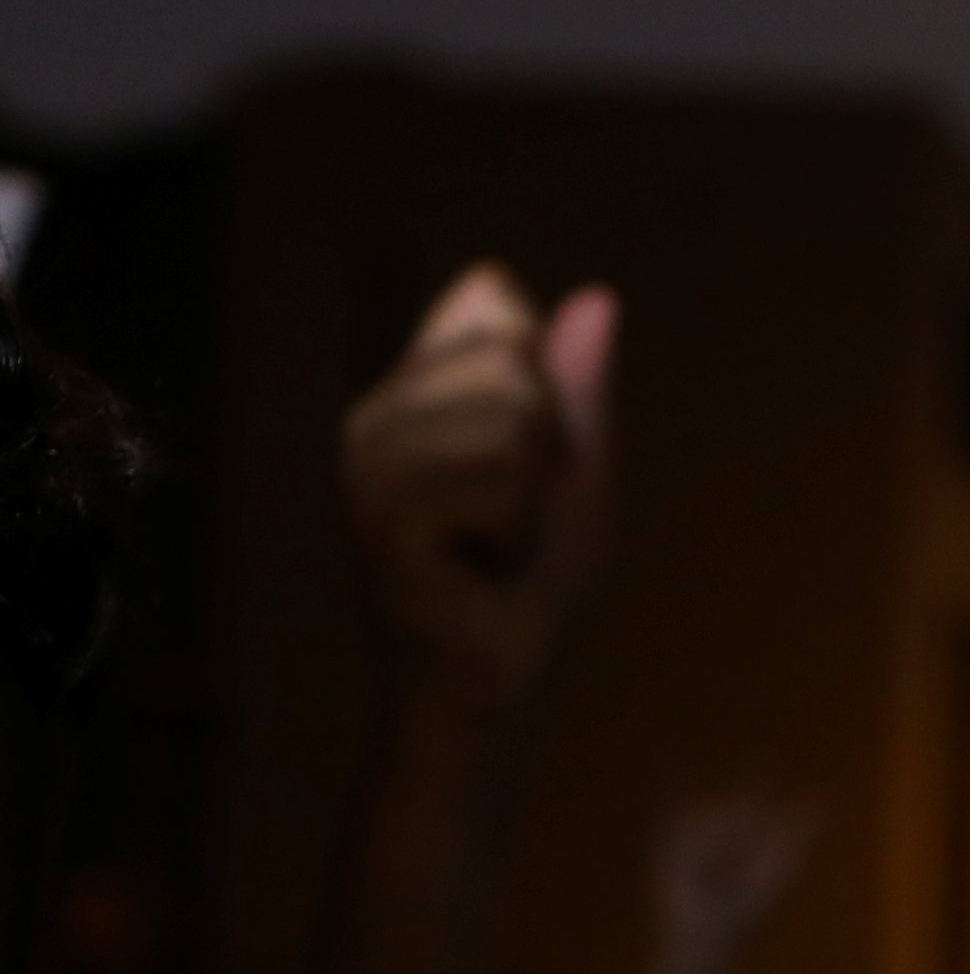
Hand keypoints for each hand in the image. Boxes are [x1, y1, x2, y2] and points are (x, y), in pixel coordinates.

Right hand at [342, 262, 612, 709]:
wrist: (500, 675)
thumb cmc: (534, 574)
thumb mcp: (575, 466)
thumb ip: (579, 386)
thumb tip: (597, 298)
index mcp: (412, 390)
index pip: (492, 302)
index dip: (547, 380)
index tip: (531, 456)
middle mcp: (373, 416)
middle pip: (509, 359)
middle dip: (549, 443)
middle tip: (518, 514)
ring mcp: (367, 470)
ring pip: (508, 422)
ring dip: (536, 497)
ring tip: (499, 542)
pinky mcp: (384, 524)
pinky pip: (500, 482)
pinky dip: (521, 530)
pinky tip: (483, 567)